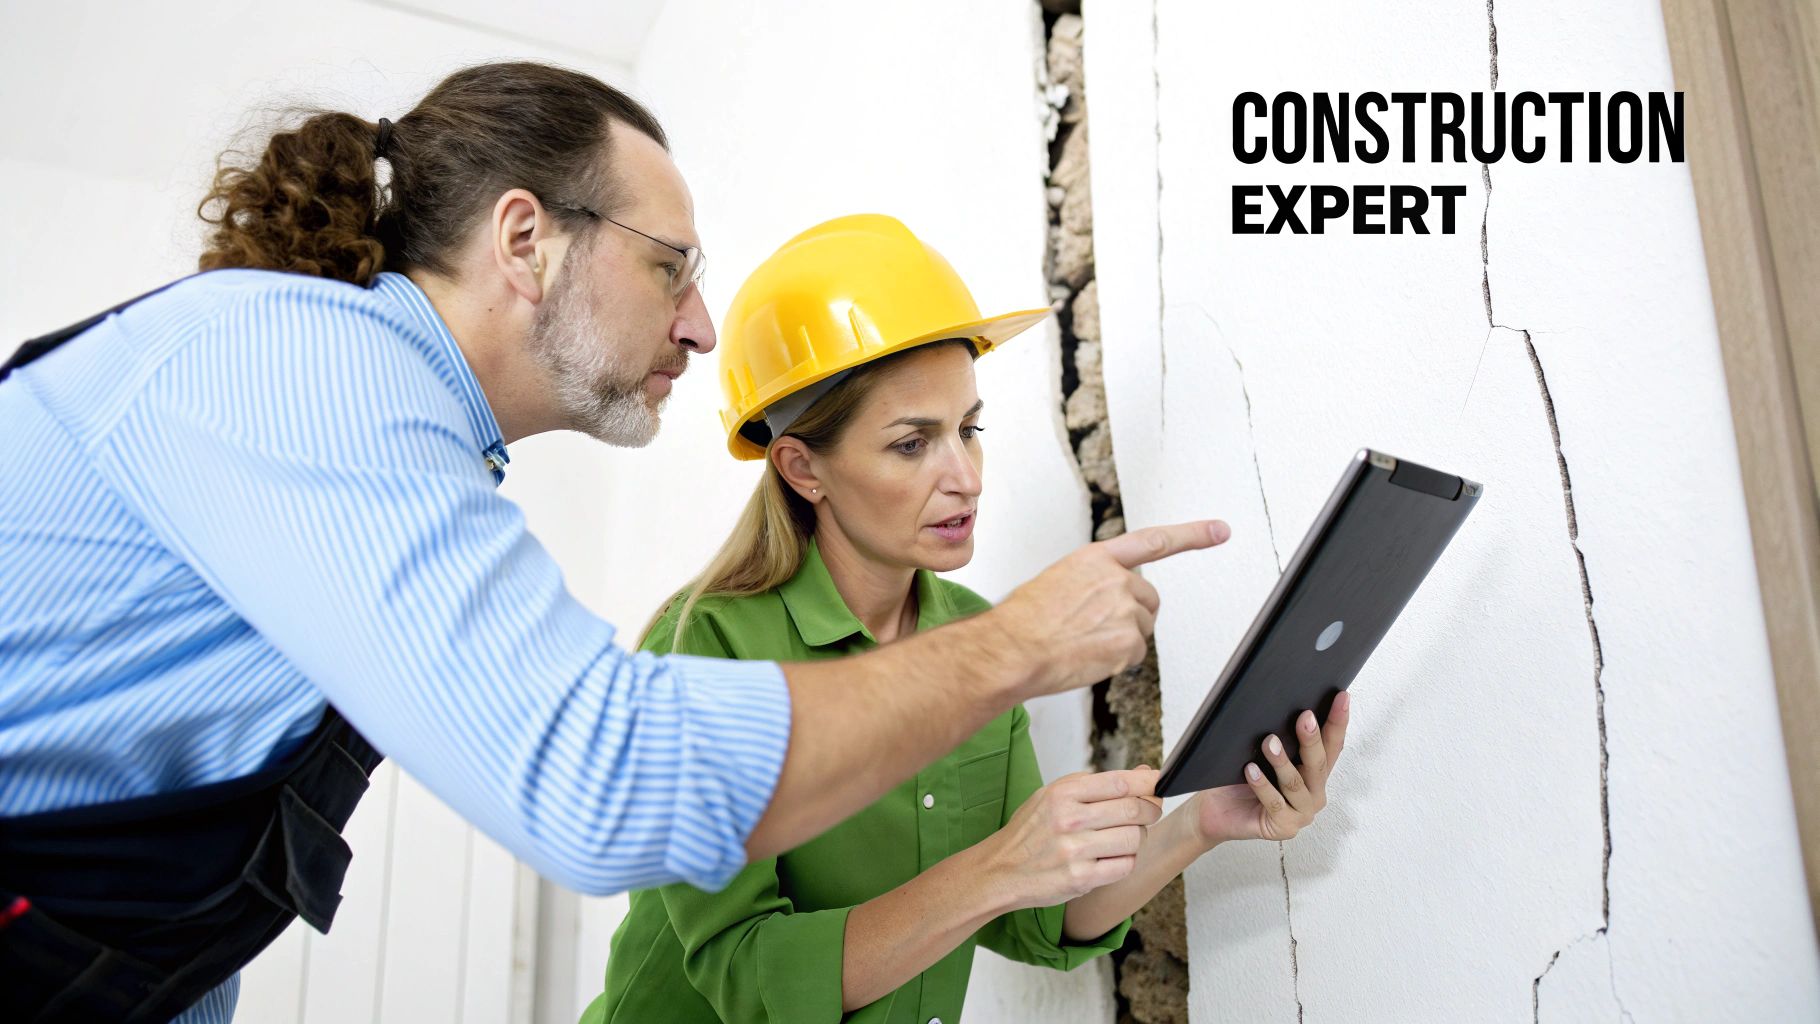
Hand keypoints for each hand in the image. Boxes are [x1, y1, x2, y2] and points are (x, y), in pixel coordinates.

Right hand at [979, 768, 1164, 909]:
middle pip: (1134, 810)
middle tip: (1149, 813)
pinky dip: (1126, 861)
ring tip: (1124, 838)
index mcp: (1063, 793)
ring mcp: (1076, 851)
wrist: (1001, 869)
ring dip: (1138, 838)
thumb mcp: (1055, 795)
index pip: (1121, 783)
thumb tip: (1144, 774)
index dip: (1149, 784)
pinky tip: (1113, 857)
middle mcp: (1069, 819)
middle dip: (1150, 811)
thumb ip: (1098, 784)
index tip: (1158, 786)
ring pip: (1135, 839)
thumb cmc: (1031, 830)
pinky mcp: (1081, 879)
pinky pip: (1125, 866)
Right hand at [992, 521, 1229, 698]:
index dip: (1191, 535)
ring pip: (1141, 628)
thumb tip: (1099, 603)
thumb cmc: (1022, 621)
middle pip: (1148, 600)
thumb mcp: (1054, 583)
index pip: (1153, 542)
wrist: (1012, 649)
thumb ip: (1088, 584)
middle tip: (1095, 629)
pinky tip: (1088, 657)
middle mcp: (1116, 579)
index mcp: (1095, 559)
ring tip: (1082, 643)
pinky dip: (1116, 660)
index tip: (1219, 530)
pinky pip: (1135, 654)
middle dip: (1131, 615)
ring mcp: (1126, 609)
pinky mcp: (1130, 640)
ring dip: (1120, 639)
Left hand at [1192, 691, 1350, 845]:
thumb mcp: (1261, 754)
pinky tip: (1250, 770)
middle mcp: (1314, 794)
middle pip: (1317, 764)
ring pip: (1295, 783)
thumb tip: (1281, 705)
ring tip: (1269, 742)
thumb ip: (1279, 739)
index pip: (1331, 746)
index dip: (1337, 721)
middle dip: (1312, 738)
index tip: (1342, 697)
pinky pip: (1274, 802)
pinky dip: (1262, 785)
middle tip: (1305, 717)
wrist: (1216, 810)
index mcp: (1314, 774)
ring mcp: (1301, 813)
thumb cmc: (1239, 778)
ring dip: (1281, 761)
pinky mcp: (1283, 827)